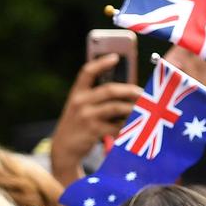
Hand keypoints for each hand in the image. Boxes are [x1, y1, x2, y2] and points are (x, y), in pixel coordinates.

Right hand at [50, 56, 143, 186]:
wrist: (63, 148)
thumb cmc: (77, 125)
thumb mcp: (79, 107)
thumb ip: (95, 97)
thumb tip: (124, 90)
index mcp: (76, 93)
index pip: (87, 72)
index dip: (101, 63)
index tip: (116, 57)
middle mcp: (79, 102)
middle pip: (109, 90)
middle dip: (129, 90)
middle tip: (142, 93)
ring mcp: (86, 117)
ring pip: (116, 107)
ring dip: (132, 108)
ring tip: (142, 109)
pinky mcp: (92, 131)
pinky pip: (115, 126)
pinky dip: (126, 125)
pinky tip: (133, 125)